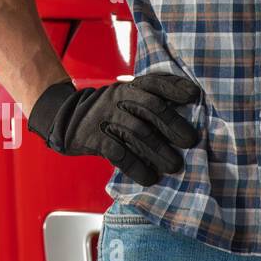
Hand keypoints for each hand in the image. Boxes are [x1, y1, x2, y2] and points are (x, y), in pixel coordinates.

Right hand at [26, 74, 201, 185]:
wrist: (66, 119)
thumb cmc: (109, 111)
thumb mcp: (126, 97)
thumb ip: (151, 99)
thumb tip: (190, 114)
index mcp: (130, 87)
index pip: (155, 82)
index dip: (175, 88)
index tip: (194, 97)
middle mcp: (119, 98)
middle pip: (150, 108)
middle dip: (173, 125)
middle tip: (191, 142)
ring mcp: (106, 118)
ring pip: (137, 133)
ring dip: (159, 151)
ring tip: (175, 166)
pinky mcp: (95, 139)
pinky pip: (119, 154)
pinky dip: (137, 168)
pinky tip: (150, 178)